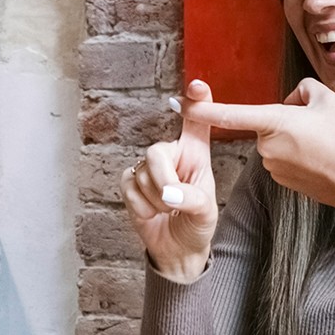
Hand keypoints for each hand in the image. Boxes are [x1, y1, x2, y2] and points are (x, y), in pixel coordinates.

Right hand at [121, 79, 218, 282]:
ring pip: (142, 175)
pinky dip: (141, 207)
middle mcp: (172, 155)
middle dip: (163, 181)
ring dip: (155, 201)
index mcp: (196, 154)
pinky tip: (151, 213)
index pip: (197, 122)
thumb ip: (192, 200)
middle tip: (173, 202)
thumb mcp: (206, 213)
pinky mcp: (131, 182)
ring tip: (167, 210)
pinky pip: (128, 188)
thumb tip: (170, 195)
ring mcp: (149, 168)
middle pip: (156, 151)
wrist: (177, 249)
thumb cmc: (196, 224)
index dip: (197, 103)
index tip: (198, 86)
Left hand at [182, 78, 334, 212]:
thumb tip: (291, 101)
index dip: (204, 108)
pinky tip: (318, 158)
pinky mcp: (280, 180)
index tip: (182, 103)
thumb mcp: (329, 100)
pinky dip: (296, 154)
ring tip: (322, 145)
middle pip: (267, 121)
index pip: (231, 114)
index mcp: (275, 122)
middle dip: (286, 118)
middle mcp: (266, 146)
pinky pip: (282, 156)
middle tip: (318, 126)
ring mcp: (272, 166)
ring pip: (275, 139)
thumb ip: (303, 90)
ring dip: (292, 137)